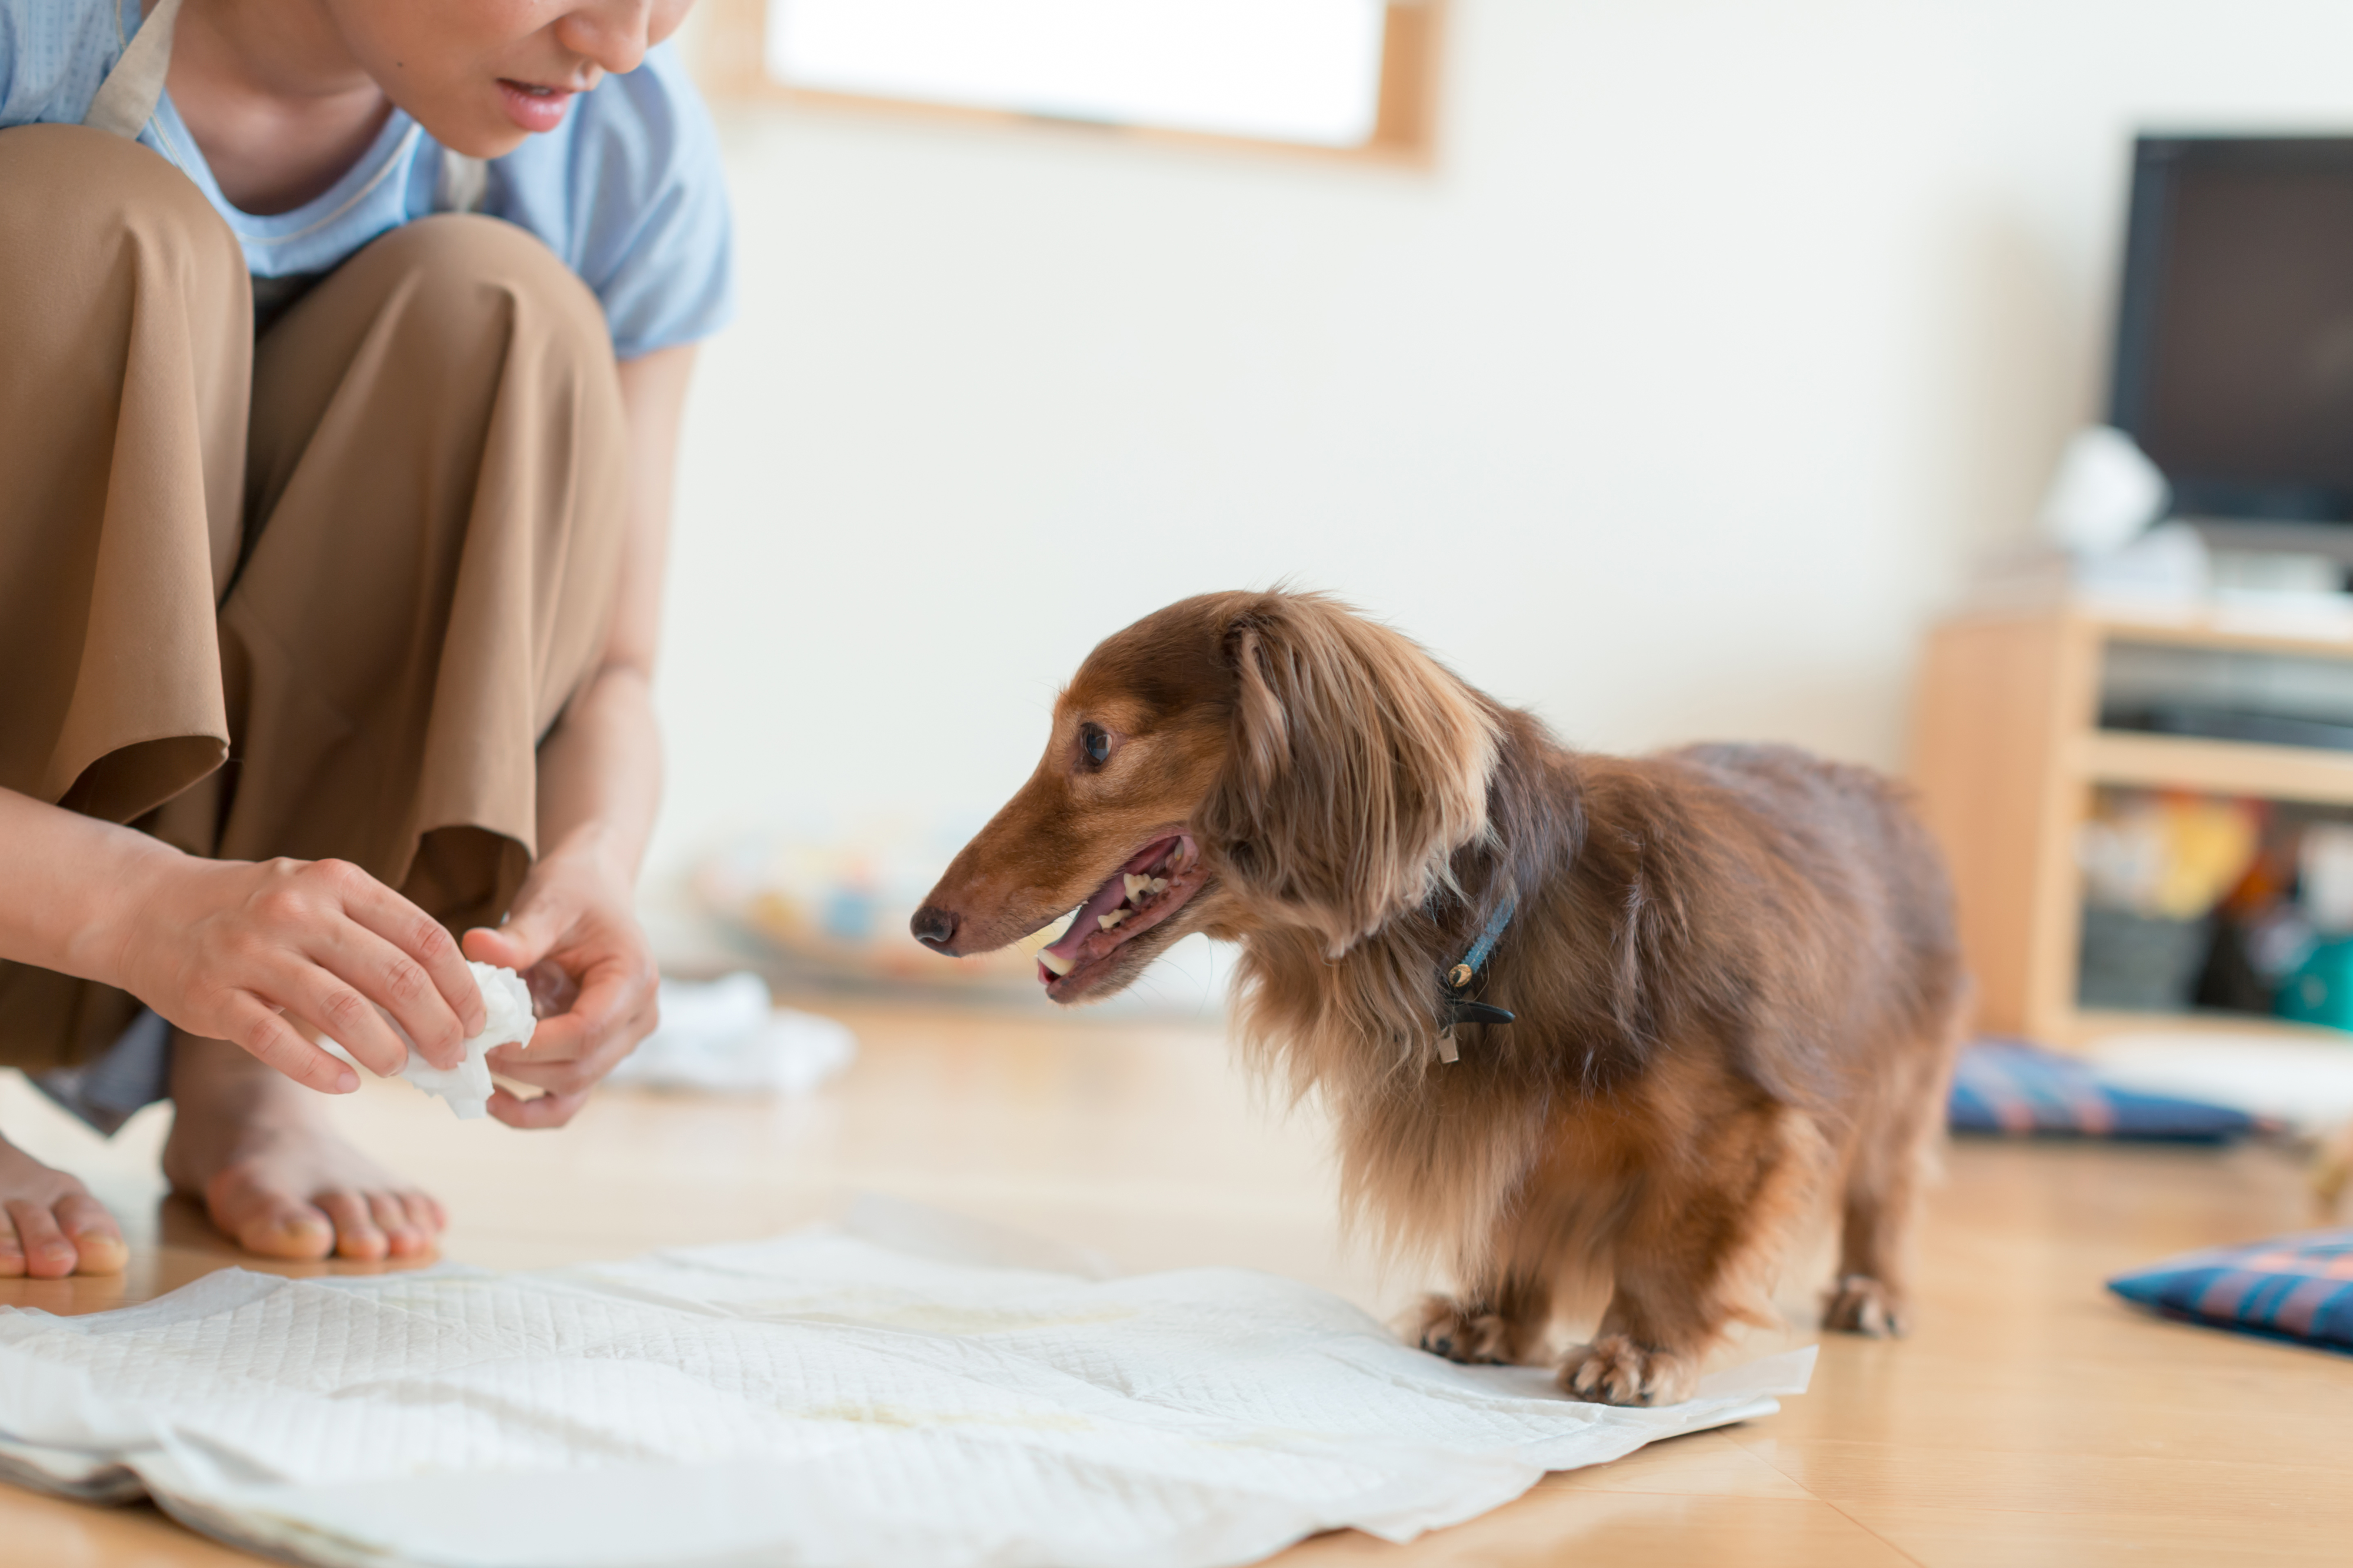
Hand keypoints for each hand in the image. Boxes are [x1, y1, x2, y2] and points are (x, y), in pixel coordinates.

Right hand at [109, 855, 486, 1093]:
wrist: (148, 908)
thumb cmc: (256, 911)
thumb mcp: (320, 896)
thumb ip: (377, 933)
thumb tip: (449, 998)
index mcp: (338, 882)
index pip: (425, 937)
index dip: (461, 987)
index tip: (478, 1022)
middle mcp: (298, 911)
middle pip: (396, 976)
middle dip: (437, 1026)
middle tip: (453, 1057)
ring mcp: (252, 953)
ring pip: (344, 1010)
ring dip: (386, 1050)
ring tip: (404, 1070)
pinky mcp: (213, 998)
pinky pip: (278, 1041)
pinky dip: (320, 1069)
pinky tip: (347, 1084)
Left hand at [462, 841, 657, 1128]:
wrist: (592, 891)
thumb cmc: (572, 893)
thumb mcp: (546, 904)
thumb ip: (516, 936)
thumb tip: (473, 948)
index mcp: (634, 981)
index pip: (585, 1032)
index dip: (530, 1045)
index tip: (478, 1037)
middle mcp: (638, 1020)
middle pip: (579, 1069)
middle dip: (517, 1067)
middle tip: (462, 1049)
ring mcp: (621, 1043)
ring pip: (573, 1091)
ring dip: (520, 1091)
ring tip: (470, 1075)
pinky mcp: (598, 1054)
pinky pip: (568, 1099)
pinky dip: (530, 1108)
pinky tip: (491, 1099)